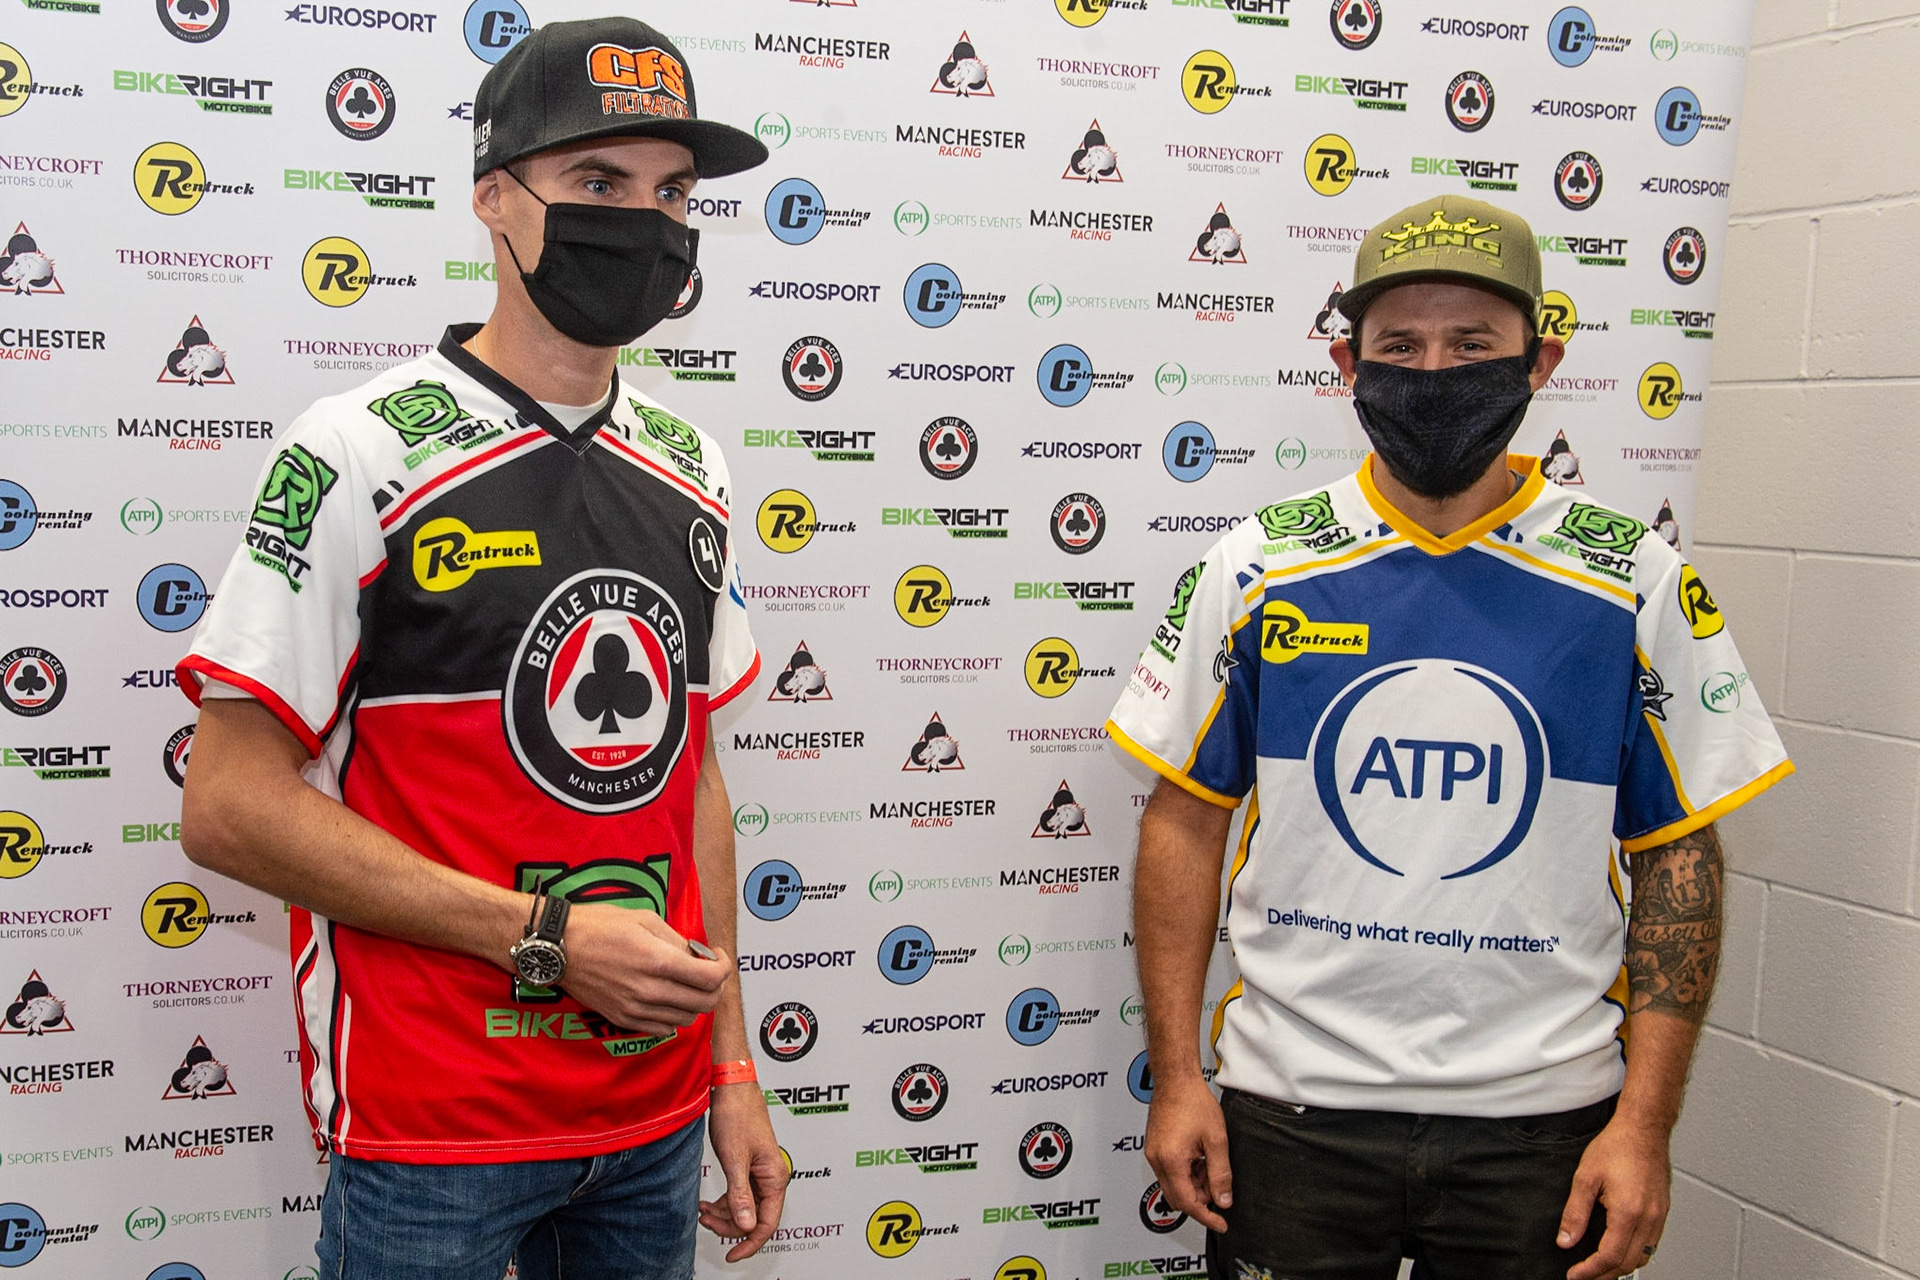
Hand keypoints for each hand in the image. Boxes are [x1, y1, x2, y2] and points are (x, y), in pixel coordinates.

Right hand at [556, 904, 729, 1037]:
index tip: (717, 957)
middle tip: (708, 970)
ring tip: (686, 982)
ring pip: (686, 1018)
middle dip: (715, 986)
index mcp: (658, 961)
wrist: (558, 947)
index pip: (711, 978)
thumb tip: (697, 955)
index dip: (723, 967)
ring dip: (695, 1001)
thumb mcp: (645, 919)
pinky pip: (663, 1028)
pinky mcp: (622, 1018)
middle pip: (705, 1003)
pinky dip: (674, 1016)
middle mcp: (649, 990)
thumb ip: (677, 940)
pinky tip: (667, 996)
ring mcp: (635, 1009)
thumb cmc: (598, 925)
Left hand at [699, 1081, 787, 1260]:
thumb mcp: (735, 1159)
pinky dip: (724, 1201)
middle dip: (730, 1226)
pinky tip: (708, 1201)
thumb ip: (740, 1195)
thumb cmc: (737, 1114)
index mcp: (774, 1176)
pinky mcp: (750, 1165)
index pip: (767, 1223)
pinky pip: (740, 1193)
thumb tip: (747, 1225)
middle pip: (755, 1217)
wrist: (732, 1087)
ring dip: (725, 1214)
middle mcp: (771, 1176)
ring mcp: (761, 1171)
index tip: (733, 1255)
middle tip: (707, 1224)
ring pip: (746, 1206)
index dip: (750, 1243)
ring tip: (703, 1212)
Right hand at [1143, 1073, 1230, 1232]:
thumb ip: (1221, 1174)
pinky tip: (1198, 1158)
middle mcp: (1157, 1160)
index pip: (1188, 1203)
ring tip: (1210, 1164)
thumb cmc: (1193, 1102)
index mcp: (1171, 1160)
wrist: (1176, 1080)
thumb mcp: (1216, 1141)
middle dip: (1200, 1198)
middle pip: (1178, 1197)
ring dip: (1193, 1184)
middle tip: (1219, 1187)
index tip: (1220, 1223)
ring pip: (1173, 1185)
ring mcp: (1153, 1153)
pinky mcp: (1154, 1148)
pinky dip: (1185, 1173)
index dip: (1206, 1216)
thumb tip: (1223, 1199)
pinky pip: (1169, 1171)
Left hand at [1559, 1118, 1670, 1279]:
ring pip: (1643, 1257)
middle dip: (1604, 1275)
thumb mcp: (1585, 1177)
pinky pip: (1651, 1244)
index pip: (1609, 1257)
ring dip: (1621, 1267)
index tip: (1575, 1275)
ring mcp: (1659, 1216)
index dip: (1590, 1271)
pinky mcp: (1663, 1211)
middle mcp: (1648, 1218)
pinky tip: (1621, 1249)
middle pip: (1627, 1263)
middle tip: (1584, 1276)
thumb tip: (1566, 1240)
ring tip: (1600, 1268)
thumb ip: (1575, 1213)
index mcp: (1628, 1212)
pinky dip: (1635, 1253)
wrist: (1643, 1129)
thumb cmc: (1617, 1145)